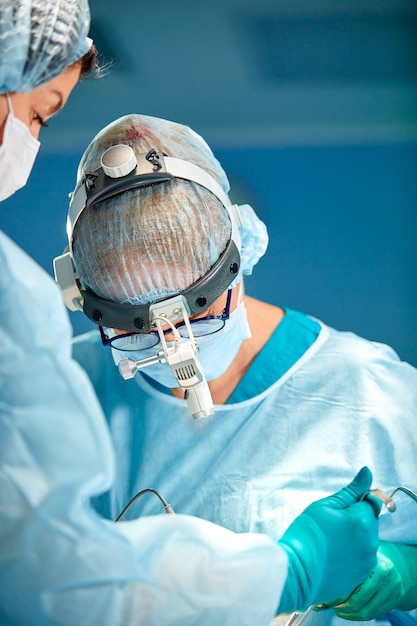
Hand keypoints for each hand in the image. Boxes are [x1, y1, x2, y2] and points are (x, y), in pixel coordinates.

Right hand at [276, 467, 379, 613]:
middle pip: (370, 520)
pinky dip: (351, 552)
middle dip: (354, 518)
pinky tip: (331, 554)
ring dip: (354, 536)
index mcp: (362, 521)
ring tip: (329, 541)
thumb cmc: (307, 534)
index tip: (338, 508)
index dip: (355, 500)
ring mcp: (367, 561)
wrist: (296, 572)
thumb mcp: (325, 505)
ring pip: (366, 539)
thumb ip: (350, 491)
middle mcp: (371, 542)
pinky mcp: (361, 575)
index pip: (371, 500)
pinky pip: (361, 556)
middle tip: (329, 524)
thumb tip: (367, 472)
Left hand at [328, 541, 416, 619]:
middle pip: (356, 600)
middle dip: (339, 606)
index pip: (348, 582)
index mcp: (368, 558)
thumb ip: (338, 570)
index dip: (333, 594)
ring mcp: (393, 585)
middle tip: (328, 605)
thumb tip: (314, 592)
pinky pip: (374, 614)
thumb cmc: (360, 560)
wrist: (389, 562)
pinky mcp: (397, 596)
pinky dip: (357, 616)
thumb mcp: (351, 558)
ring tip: (337, 610)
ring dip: (347, 614)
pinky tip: (348, 612)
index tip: (320, 596)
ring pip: (365, 611)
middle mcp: (384, 570)